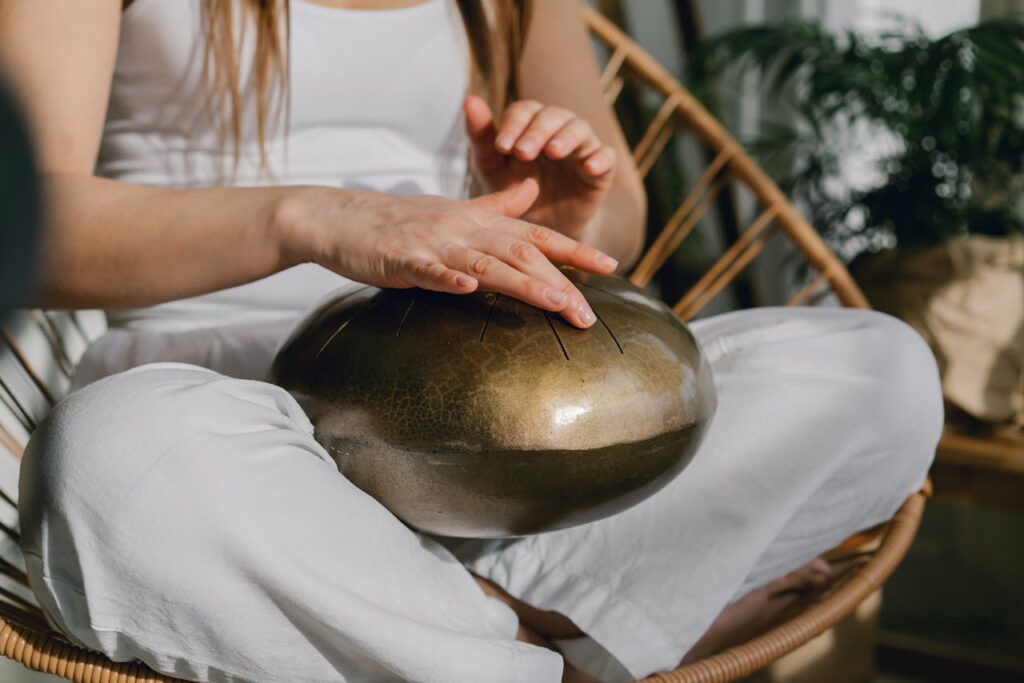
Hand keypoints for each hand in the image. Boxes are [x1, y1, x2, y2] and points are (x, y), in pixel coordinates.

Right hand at [279, 179, 616, 328]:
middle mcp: (463, 229)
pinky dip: (449, 277)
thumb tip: (533, 191)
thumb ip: (496, 206)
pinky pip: (428, 269)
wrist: (338, 218)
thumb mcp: (453, 211)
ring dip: (522, 283)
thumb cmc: (397, 220)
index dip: (573, 250)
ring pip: (486, 262)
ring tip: (555, 302)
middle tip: (589, 315)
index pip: (535, 236)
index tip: (610, 266)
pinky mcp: (401, 258)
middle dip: (559, 283)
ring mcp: (433, 243)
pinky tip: (468, 290)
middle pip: (521, 255)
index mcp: (477, 221)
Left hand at [464, 96, 615, 239]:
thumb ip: (482, 138)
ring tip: (554, 152)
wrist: (542, 229)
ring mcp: (581, 146)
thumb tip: (469, 99)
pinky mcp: (600, 168)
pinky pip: (606, 157)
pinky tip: (590, 168)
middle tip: (523, 152)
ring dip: (566, 138)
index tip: (501, 146)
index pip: (523, 111)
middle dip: (537, 132)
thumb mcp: (493, 170)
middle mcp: (558, 127)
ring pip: (579, 129)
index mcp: (530, 123)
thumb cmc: (514, 192)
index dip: (513, 125)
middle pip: (552, 115)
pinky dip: (600, 159)